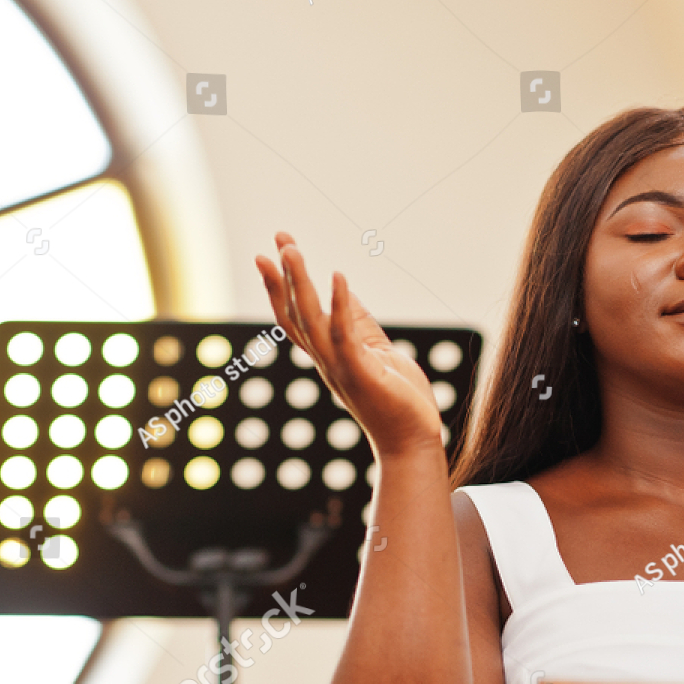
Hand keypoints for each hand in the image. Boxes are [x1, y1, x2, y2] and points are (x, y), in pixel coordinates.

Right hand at [255, 233, 444, 459]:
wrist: (412, 443)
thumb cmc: (398, 400)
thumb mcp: (377, 352)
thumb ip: (359, 324)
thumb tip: (344, 292)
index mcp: (329, 356)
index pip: (295, 316)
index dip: (280, 285)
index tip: (271, 252)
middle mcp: (327, 361)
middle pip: (295, 314)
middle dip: (284, 276)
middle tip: (280, 239)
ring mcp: (340, 367)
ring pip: (310, 320)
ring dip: (299, 283)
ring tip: (292, 249)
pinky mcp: (362, 373)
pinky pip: (345, 335)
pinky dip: (340, 304)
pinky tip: (338, 275)